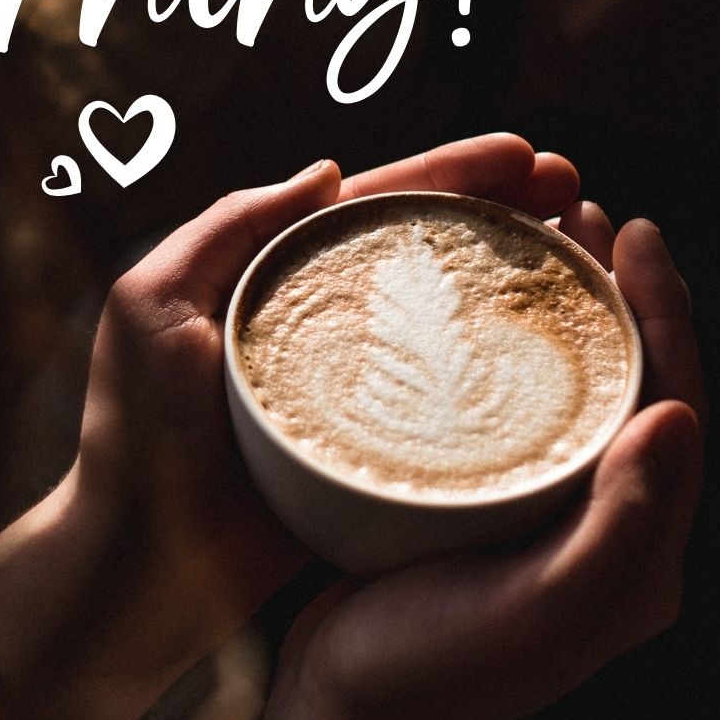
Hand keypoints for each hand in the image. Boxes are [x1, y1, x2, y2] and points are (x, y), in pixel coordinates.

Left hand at [0, 134, 580, 719]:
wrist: (142, 567)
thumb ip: (227, 227)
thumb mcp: (152, 305)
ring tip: (583, 245)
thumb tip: (327, 169)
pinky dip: (500, 362)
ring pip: (447, 313)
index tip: (522, 152)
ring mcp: (357, 384)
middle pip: (426, 248)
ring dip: (514, 273)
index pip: (372, 204)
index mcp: (272, 275)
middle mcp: (322, 320)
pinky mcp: (380, 448)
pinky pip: (448, 394)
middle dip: (500, 207)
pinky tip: (554, 345)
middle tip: (571, 186)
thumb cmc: (136, 434)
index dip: (449, 172)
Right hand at [243, 210, 702, 719]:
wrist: (347, 717)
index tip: (631, 231)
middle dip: (617, 292)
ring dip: (569, 308)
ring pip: (577, 386)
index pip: (672, 401)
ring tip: (539, 237)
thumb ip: (622, 526)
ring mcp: (548, 513)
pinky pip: (524, 406)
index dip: (662, 311)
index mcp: (636, 548)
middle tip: (579, 212)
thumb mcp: (535, 612)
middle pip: (630, 381)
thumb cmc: (429, 672)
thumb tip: (680, 417)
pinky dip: (513, 346)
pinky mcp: (494, 504)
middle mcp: (604, 522)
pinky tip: (475, 311)